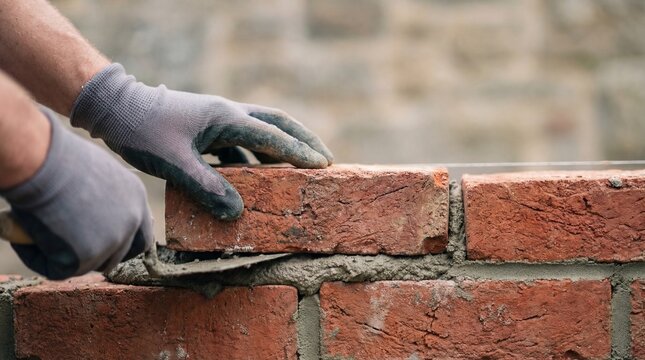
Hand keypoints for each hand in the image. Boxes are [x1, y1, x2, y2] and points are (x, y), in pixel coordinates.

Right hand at [0, 110, 152, 278]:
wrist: (40, 161)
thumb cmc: (57, 158)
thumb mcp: (94, 172)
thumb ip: (102, 197)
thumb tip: (87, 212)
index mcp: (136, 198)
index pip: (141, 235)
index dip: (122, 243)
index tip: (100, 244)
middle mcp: (132, 220)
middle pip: (120, 255)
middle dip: (97, 256)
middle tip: (68, 249)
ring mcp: (112, 240)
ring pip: (88, 264)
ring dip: (68, 256)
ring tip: (39, 231)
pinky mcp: (87, 257)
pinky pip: (58, 270)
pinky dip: (39, 258)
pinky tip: (26, 236)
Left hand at [70, 63, 332, 219]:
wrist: (115, 108)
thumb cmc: (142, 131)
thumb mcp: (174, 163)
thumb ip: (206, 187)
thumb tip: (237, 212)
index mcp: (225, 117)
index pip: (272, 135)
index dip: (298, 152)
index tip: (323, 166)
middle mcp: (227, 113)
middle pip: (277, 123)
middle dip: (303, 140)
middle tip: (325, 159)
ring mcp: (218, 119)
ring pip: (260, 131)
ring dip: (279, 149)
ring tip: (297, 171)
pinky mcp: (207, 128)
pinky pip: (239, 144)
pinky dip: (252, 159)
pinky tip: (251, 180)